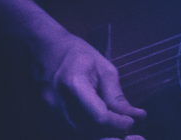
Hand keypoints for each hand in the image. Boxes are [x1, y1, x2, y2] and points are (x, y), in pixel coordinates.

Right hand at [31, 31, 146, 138]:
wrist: (45, 49)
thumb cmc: (78, 54)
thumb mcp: (104, 68)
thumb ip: (116, 95)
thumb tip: (137, 116)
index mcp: (75, 84)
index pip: (99, 116)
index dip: (118, 124)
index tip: (132, 122)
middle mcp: (58, 102)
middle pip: (89, 129)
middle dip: (111, 131)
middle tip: (126, 124)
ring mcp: (48, 111)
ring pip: (79, 133)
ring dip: (99, 133)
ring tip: (113, 123)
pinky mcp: (44, 117)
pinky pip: (68, 130)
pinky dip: (85, 130)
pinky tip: (96, 123)